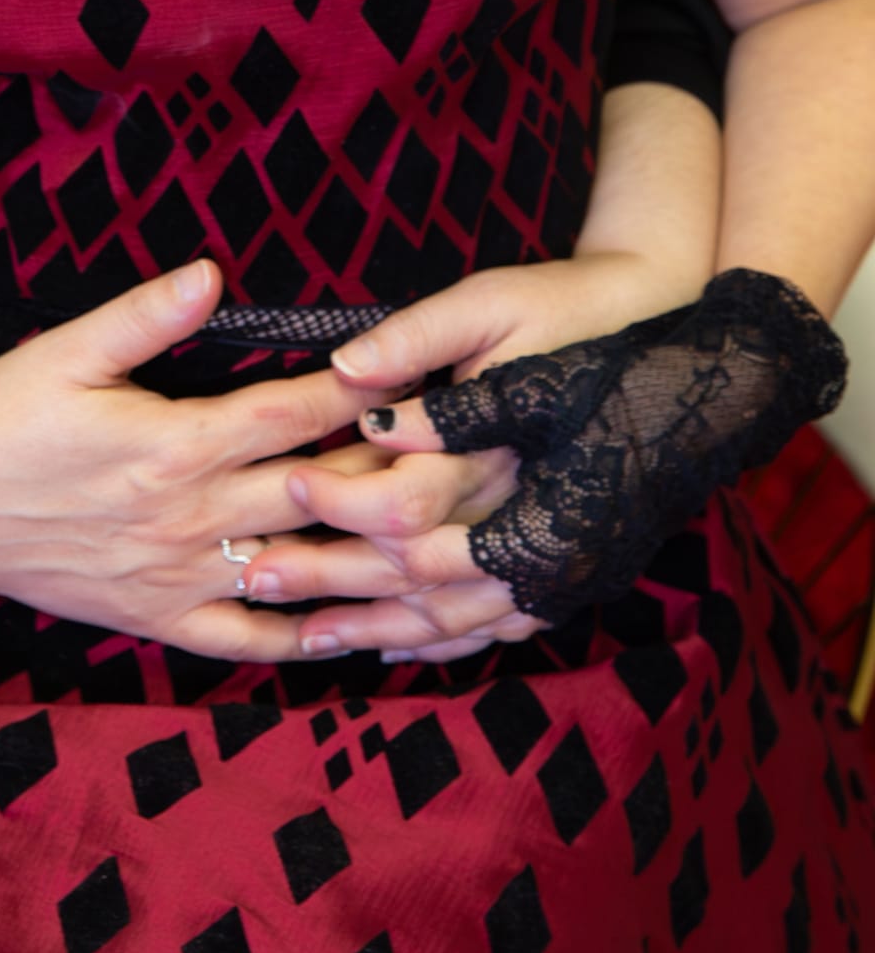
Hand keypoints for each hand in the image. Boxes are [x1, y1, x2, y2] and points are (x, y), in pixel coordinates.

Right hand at [0, 259, 408, 662]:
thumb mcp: (61, 353)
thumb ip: (143, 316)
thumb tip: (214, 273)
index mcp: (173, 443)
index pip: (294, 412)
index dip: (363, 391)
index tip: (423, 371)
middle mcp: (189, 518)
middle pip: (318, 494)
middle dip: (394, 475)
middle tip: (470, 458)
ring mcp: (178, 578)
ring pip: (302, 576)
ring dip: (376, 563)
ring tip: (447, 545)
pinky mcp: (159, 620)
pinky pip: (251, 644)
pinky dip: (311, 641)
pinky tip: (364, 631)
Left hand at [244, 253, 705, 659]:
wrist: (699, 363)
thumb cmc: (589, 320)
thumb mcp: (501, 310)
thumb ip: (421, 343)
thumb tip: (343, 372)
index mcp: (525, 475)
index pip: (412, 509)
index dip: (342, 497)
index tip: (284, 477)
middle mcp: (548, 545)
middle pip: (420, 581)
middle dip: (334, 578)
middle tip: (253, 572)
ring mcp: (566, 572)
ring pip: (455, 622)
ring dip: (376, 626)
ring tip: (302, 634)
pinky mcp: (574, 576)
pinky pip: (497, 626)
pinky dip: (439, 639)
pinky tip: (389, 642)